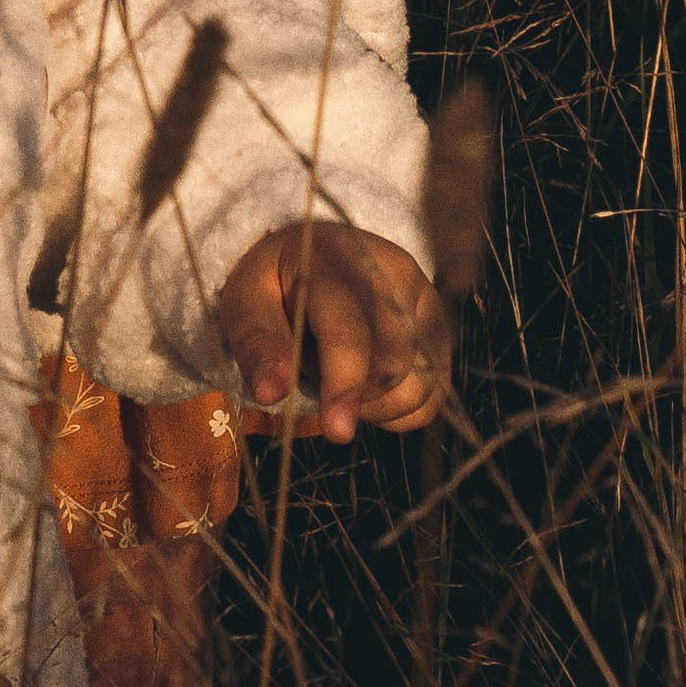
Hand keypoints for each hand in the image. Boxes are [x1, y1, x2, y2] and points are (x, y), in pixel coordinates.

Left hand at [216, 225, 446, 443]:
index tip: (337, 432)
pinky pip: (432, 395)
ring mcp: (424, 301)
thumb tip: (271, 393)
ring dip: (376, 405)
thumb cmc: (274, 284)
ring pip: (419, 384)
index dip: (345, 385)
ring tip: (340, 379)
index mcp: (338, 262)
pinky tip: (367, 387)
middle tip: (314, 378)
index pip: (351, 332)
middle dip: (352, 395)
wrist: (314, 254)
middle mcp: (394, 275)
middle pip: (391, 365)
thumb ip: (258, 345)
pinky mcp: (440, 329)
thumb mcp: (246, 304)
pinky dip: (398, 409)